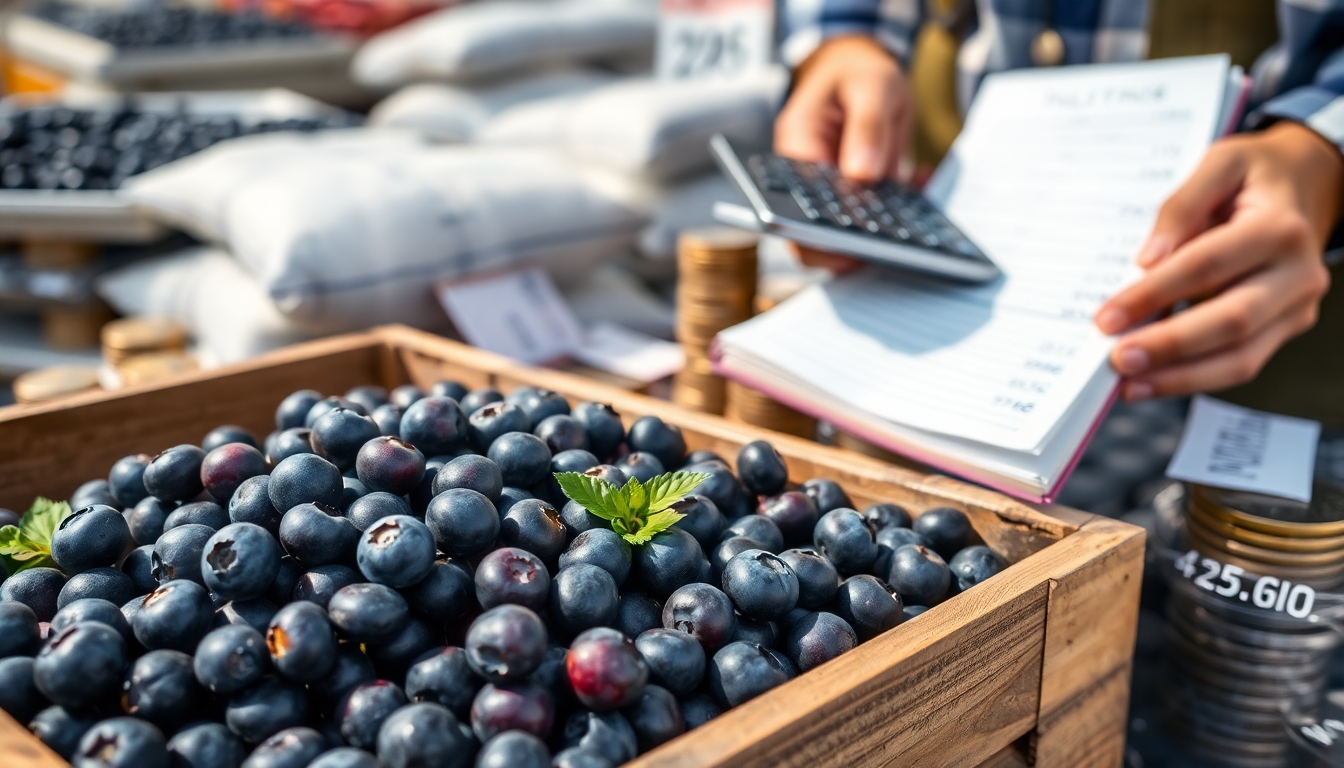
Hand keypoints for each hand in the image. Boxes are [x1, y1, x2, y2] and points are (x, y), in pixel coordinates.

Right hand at [774, 35, 910, 271]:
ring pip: (846, 233)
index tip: (851, 246)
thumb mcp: (871, 85)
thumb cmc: (857, 72)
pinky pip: (873, 220)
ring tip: (915, 209)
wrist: (860, 66)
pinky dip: (901, 213)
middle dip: (852, 245)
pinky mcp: (856, 195)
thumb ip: (867, 126)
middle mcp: (808, 178)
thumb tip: (863, 173)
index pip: (791, 207)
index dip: (815, 235)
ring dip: (883, 232)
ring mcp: (831, 190)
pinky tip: (923, 184)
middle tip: (891, 245)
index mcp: (797, 147)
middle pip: (814, 233)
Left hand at [1095, 122, 1340, 399]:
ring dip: (1180, 376)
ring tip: (1129, 383)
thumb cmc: (1256, 177)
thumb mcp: (1220, 164)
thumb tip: (1148, 261)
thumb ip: (1182, 206)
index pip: (1207, 266)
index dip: (1155, 294)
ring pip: (1241, 357)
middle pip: (1231, 321)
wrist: (1308, 186)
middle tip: (1117, 359)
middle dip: (1169, 345)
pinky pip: (1241, 363)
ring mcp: (1296, 307)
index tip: (1107, 316)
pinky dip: (1194, 377)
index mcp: (1279, 227)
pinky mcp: (1285, 328)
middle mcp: (1297, 273)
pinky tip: (1153, 380)